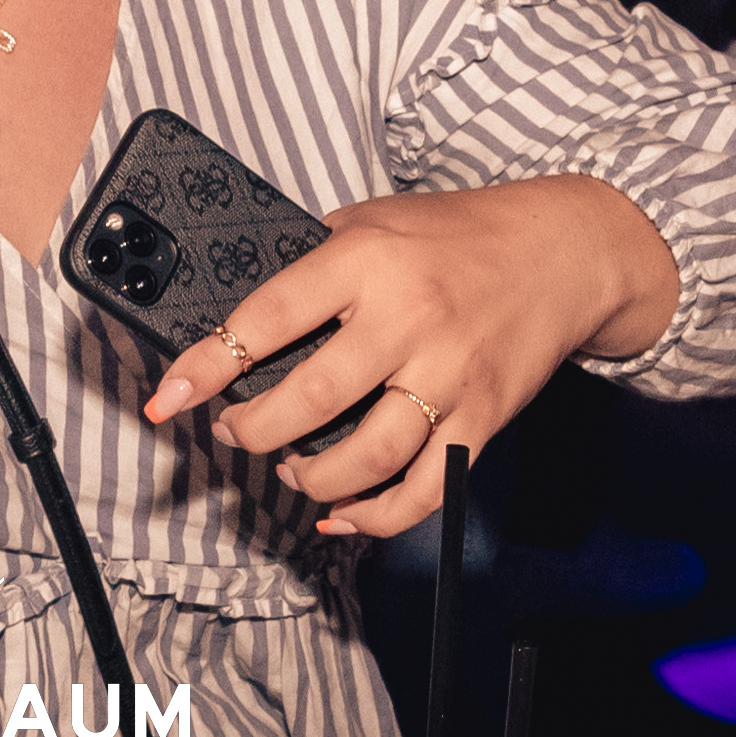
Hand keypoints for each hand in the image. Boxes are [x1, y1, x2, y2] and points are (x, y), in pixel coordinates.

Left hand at [139, 178, 680, 536]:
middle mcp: (407, 318)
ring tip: (291, 469)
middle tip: (235, 430)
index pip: (268, 318)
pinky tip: (344, 515)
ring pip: (365, 455)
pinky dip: (377, 516)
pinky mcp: (484, 418)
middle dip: (254, 430)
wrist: (567, 251)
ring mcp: (450, 374)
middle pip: (310, 399)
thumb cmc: (458, 233)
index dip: (208, 363)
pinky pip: (425, 489)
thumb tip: (247, 323)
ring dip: (311, 478)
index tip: (169, 396)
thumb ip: (315, 263)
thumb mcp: (374, 220)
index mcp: (367, 260)